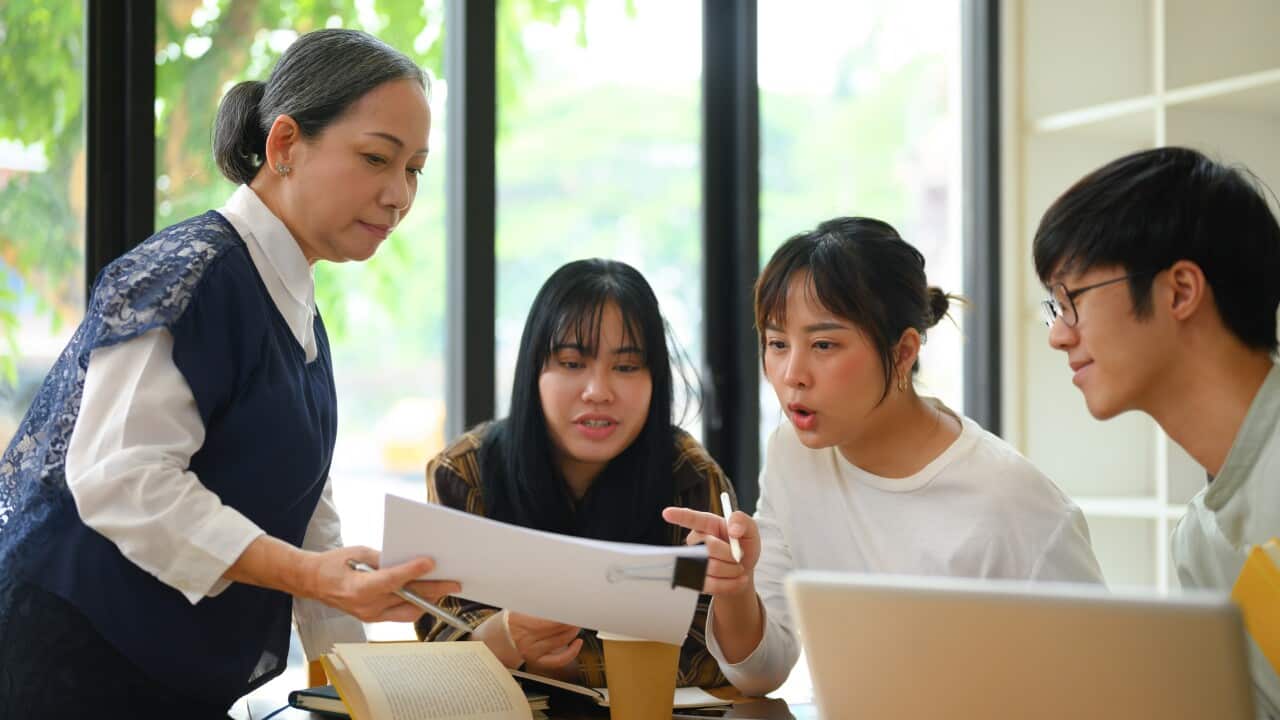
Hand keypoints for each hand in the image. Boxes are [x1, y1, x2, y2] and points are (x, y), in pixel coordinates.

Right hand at [301, 546, 460, 622]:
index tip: (431, 563)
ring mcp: (370, 615)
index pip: (392, 580)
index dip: (413, 571)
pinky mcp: (372, 618)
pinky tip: (428, 595)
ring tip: (446, 589)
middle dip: (433, 590)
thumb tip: (408, 560)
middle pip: (406, 598)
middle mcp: (366, 606)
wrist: (312, 582)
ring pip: (408, 612)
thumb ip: (384, 558)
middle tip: (455, 583)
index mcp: (359, 588)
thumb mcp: (359, 553)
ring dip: (428, 600)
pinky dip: (415, 605)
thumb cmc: (334, 563)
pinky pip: (400, 615)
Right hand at [491, 610, 582, 670]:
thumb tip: (558, 596)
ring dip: (572, 631)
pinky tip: (577, 643)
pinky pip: (557, 660)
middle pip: (556, 630)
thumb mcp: (519, 606)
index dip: (564, 614)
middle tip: (579, 612)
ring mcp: (531, 651)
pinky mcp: (536, 660)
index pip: (548, 620)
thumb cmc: (512, 618)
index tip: (573, 607)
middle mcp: (525, 638)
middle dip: (570, 621)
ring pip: (560, 641)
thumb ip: (537, 602)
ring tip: (577, 622)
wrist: (500, 636)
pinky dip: (571, 652)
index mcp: (519, 621)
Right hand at [662, 506, 759, 596]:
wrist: (743, 571)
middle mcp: (696, 541)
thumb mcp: (750, 529)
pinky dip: (730, 584)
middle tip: (740, 556)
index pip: (691, 518)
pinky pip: (710, 584)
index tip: (667, 513)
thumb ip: (742, 521)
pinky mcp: (695, 580)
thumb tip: (733, 530)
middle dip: (730, 554)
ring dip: (732, 570)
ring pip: (711, 567)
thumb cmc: (744, 546)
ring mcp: (693, 561)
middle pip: (709, 547)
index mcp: (707, 524)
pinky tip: (738, 580)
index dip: (679, 516)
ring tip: (739, 568)